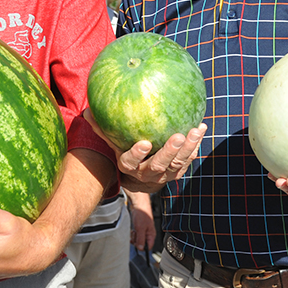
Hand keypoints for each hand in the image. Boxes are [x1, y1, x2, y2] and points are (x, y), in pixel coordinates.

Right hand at [83, 108, 206, 190]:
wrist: (139, 176)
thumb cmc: (124, 150)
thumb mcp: (112, 142)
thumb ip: (102, 128)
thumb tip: (86, 112)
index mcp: (128, 166)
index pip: (130, 162)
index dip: (137, 155)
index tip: (145, 143)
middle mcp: (146, 174)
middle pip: (159, 166)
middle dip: (169, 152)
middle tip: (178, 136)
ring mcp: (164, 176)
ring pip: (177, 164)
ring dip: (189, 148)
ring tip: (196, 129)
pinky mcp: (177, 173)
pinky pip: (188, 161)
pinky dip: (196, 147)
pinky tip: (200, 128)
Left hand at [129, 191, 156, 250]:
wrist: (139, 206)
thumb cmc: (142, 215)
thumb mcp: (140, 228)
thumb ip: (140, 239)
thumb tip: (141, 248)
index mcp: (151, 235)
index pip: (149, 247)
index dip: (142, 247)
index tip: (137, 244)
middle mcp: (148, 234)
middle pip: (142, 244)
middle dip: (136, 241)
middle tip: (135, 235)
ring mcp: (144, 231)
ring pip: (138, 240)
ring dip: (134, 237)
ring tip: (134, 231)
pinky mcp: (140, 229)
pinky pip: (136, 235)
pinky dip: (133, 234)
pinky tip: (133, 230)